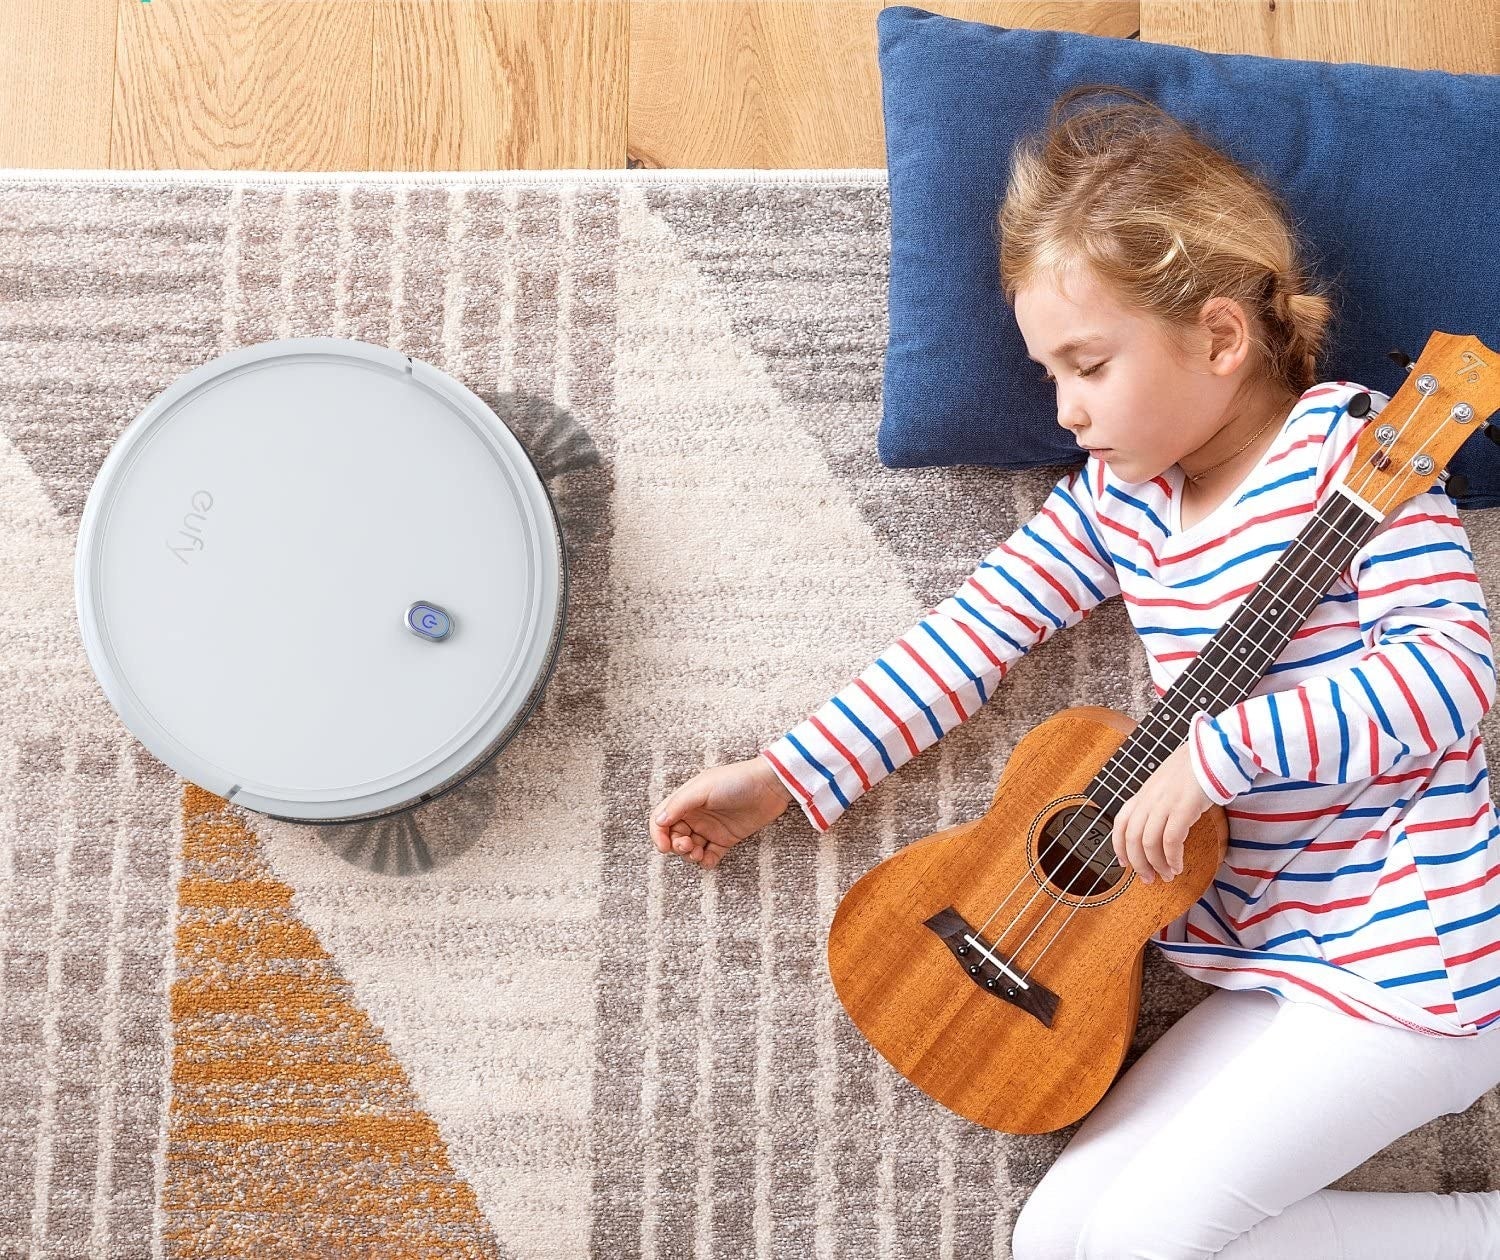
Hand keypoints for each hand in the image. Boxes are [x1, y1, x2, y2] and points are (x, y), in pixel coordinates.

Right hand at [648, 756, 792, 869]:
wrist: (770, 786)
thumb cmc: (736, 780)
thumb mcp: (703, 788)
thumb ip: (680, 804)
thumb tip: (659, 821)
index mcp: (686, 800)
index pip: (661, 819)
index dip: (658, 834)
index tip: (664, 847)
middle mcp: (695, 815)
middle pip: (674, 837)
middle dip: (677, 846)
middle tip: (689, 846)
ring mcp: (710, 828)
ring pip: (690, 849)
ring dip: (690, 855)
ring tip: (699, 853)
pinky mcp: (726, 839)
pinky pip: (710, 856)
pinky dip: (706, 861)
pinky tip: (709, 859)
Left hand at [1110, 742, 1213, 883]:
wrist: (1216, 751)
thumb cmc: (1197, 767)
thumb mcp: (1169, 782)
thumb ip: (1160, 800)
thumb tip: (1160, 823)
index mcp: (1145, 792)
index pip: (1121, 821)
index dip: (1118, 845)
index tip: (1123, 863)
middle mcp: (1150, 798)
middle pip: (1132, 837)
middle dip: (1138, 863)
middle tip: (1148, 879)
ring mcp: (1165, 802)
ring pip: (1149, 842)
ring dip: (1156, 864)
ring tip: (1167, 876)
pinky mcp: (1184, 807)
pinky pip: (1171, 840)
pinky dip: (1172, 857)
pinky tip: (1178, 866)